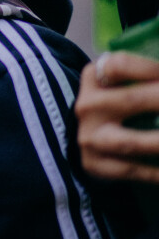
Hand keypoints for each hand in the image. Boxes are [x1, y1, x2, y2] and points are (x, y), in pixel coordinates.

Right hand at [76, 52, 158, 183]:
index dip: (151, 69)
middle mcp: (87, 106)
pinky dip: (158, 172)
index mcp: (93, 78)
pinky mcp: (95, 164)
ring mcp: (90, 137)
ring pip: (131, 142)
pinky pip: (132, 170)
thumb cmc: (117, 103)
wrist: (88, 136)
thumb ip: (148, 80)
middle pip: (132, 100)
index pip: (120, 66)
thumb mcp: (121, 83)